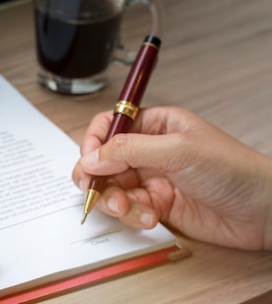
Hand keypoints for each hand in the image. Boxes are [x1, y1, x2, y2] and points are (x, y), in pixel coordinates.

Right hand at [72, 106, 271, 250]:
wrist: (264, 211)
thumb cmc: (233, 169)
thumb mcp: (177, 150)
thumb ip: (129, 150)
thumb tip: (91, 157)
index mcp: (155, 125)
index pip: (110, 126)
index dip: (93, 143)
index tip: (89, 162)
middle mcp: (150, 151)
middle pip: (104, 160)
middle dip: (97, 178)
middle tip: (94, 192)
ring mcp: (153, 179)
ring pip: (113, 187)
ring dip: (114, 200)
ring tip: (127, 208)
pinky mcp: (157, 206)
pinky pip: (129, 209)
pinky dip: (133, 215)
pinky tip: (150, 218)